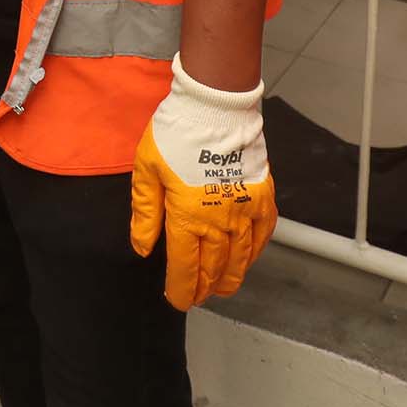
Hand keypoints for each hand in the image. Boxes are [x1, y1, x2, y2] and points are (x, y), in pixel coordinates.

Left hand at [128, 57, 276, 308]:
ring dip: (230, 279)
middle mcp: (219, 221)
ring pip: (240, 259)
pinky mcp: (263, 197)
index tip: (177, 300)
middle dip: (203, 288)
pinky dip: (255, 253)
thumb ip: (145, 212)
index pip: (185, 268)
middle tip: (196, 297)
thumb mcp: (146, 170)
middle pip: (213, 268)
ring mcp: (245, 211)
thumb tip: (143, 248)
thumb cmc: (176, 134)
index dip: (181, 290)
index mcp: (187, 217)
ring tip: (221, 289)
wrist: (215, 106)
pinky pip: (263, 235)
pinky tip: (247, 260)